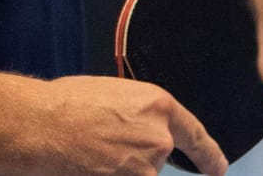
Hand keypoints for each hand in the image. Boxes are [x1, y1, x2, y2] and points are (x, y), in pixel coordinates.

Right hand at [26, 75, 226, 175]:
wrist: (44, 126)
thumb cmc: (68, 105)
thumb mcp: (116, 96)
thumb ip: (139, 114)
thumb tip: (140, 128)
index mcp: (159, 106)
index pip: (196, 135)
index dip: (209, 156)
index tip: (218, 169)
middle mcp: (160, 139)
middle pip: (158, 158)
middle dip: (135, 158)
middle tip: (104, 146)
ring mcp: (146, 168)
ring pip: (139, 174)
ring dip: (120, 169)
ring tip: (91, 153)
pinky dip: (111, 174)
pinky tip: (92, 165)